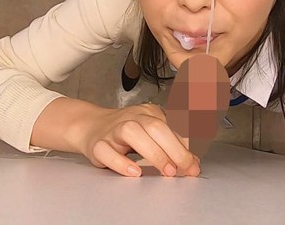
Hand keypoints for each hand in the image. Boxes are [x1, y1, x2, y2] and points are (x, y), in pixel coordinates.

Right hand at [76, 103, 200, 177]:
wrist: (89, 126)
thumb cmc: (124, 133)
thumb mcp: (150, 133)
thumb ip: (172, 144)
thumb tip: (193, 160)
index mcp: (148, 113)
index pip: (172, 125)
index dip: (187, 145)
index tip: (195, 163)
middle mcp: (131, 118)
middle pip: (156, 127)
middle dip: (175, 149)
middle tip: (187, 168)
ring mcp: (113, 130)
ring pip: (132, 133)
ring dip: (154, 153)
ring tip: (167, 170)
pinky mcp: (97, 145)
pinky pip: (106, 151)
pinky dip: (121, 163)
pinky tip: (135, 172)